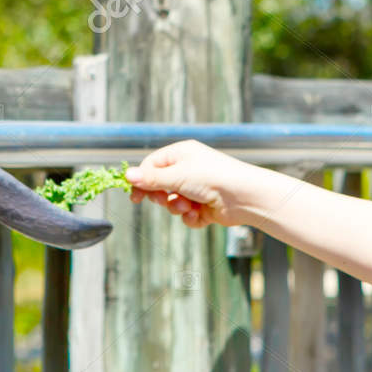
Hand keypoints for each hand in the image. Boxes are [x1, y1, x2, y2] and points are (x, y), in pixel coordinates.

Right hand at [124, 139, 269, 229]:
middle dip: (162, 196)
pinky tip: (200, 214)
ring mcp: (196, 189)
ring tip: (189, 206)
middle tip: (166, 199)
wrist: (244, 196)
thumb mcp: (176, 175)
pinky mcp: (204, 206)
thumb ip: (151, 178)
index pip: (152, 165)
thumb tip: (127, 175)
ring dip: (178, 207)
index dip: (142, 180)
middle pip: (160, 186)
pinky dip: (190, 217)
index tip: (135, 196)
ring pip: (173, 203)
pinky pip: (186, 215)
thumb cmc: (212, 177)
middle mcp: (188, 170)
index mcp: (181, 154)